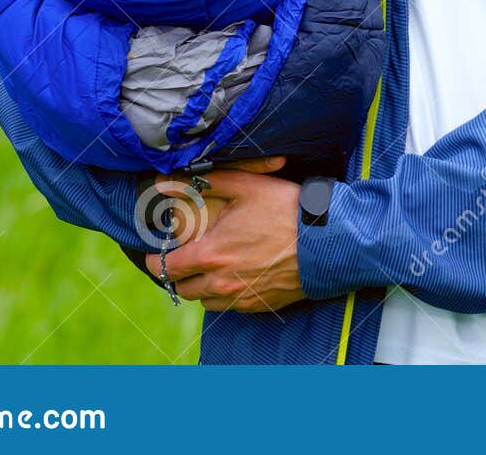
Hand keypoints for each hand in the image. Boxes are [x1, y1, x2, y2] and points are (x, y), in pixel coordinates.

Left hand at [144, 162, 305, 312]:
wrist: (327, 241)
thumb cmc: (287, 211)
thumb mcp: (248, 186)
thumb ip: (206, 182)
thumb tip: (168, 179)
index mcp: (210, 255)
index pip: (166, 268)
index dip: (157, 260)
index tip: (159, 253)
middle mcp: (220, 283)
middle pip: (183, 289)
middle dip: (179, 275)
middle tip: (186, 259)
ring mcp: (240, 298)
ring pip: (205, 301)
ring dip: (202, 286)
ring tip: (211, 268)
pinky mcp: (259, 305)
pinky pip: (230, 306)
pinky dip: (226, 295)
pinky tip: (237, 276)